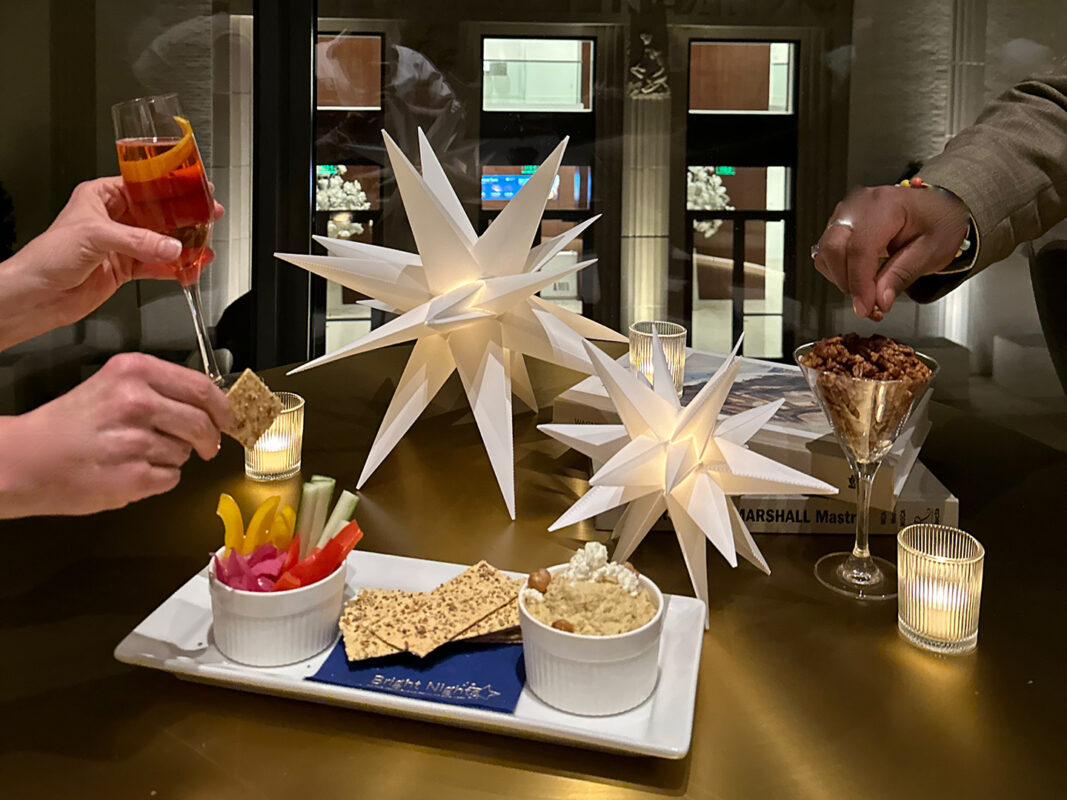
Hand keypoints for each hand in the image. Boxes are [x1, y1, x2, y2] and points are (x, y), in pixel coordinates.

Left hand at [0, 177, 223, 347]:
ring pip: (161, 241)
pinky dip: (175, 268)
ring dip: (183, 245)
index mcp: (101, 197)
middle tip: (208, 214)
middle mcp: (113, 218)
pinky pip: (157, 265)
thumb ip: (137, 241)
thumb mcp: (95, 236)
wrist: (37, 295)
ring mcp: (121, 245)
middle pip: (158, 213)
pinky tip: (190, 267)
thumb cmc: (48, 256)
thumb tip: (171, 246)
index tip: (193, 186)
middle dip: (184, 216)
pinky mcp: (125, 268)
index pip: (143, 185)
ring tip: (205, 244)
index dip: (170, 186)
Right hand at [0, 353, 230, 517]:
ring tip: (137, 453)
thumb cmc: (68, 425)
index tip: (227, 418)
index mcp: (135, 372)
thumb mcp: (112, 385)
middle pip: (203, 423)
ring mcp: (137, 441)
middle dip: (209, 439)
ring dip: (173, 457)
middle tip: (205, 446)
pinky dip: (158, 479)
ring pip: (185, 452)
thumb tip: (209, 405)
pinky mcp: (134, 476)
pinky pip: (170, 478)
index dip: (222, 408)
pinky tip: (131, 470)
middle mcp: (138, 402)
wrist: (25, 460)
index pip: (202, 388)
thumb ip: (160, 389)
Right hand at [811, 185, 969, 317]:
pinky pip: (827, 253)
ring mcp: (846, 213)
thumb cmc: (939, 222)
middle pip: (834, 249)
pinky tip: (860, 278)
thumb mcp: (931, 251)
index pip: (860, 248)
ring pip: (826, 253)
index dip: (859, 283)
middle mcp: (859, 205)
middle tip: (869, 304)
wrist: (938, 208)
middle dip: (848, 283)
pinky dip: (839, 273)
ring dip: (842, 280)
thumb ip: (902, 275)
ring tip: (868, 292)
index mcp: (886, 205)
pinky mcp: (839, 224)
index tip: (865, 308)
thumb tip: (879, 300)